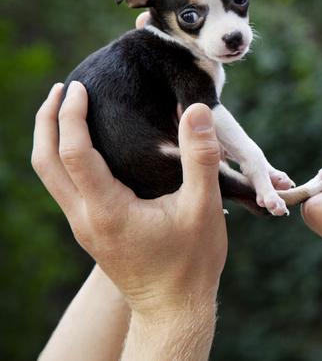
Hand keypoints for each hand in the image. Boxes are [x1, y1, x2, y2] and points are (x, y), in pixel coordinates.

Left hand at [32, 82, 226, 319]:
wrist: (174, 310)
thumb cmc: (192, 262)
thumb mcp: (203, 208)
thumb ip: (199, 157)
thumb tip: (196, 110)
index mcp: (108, 210)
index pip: (74, 152)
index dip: (72, 115)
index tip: (80, 86)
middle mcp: (86, 219)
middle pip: (45, 162)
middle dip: (47, 121)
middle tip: (61, 89)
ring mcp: (85, 228)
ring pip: (50, 178)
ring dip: (51, 140)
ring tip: (66, 111)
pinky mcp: (92, 233)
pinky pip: (65, 189)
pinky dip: (64, 160)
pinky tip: (86, 150)